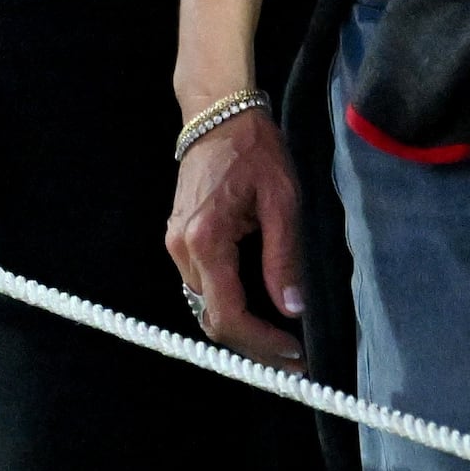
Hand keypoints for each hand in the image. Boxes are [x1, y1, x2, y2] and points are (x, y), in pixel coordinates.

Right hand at [166, 104, 305, 365]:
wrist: (218, 113)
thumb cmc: (254, 151)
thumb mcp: (281, 200)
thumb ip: (284, 257)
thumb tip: (292, 309)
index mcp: (206, 240)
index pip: (228, 314)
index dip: (262, 343)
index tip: (294, 354)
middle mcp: (182, 248)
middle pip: (212, 319)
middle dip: (252, 345)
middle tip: (292, 357)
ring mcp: (175, 244)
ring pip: (204, 306)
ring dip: (240, 327)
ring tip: (279, 337)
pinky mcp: (179, 238)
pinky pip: (201, 286)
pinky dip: (227, 305)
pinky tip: (257, 308)